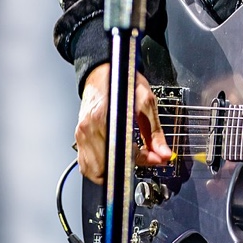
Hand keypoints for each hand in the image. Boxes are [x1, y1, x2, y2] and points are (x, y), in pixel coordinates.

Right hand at [74, 63, 171, 184]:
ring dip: (112, 171)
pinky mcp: (78, 137)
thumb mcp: (146, 102)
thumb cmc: (124, 82)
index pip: (120, 153)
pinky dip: (100, 167)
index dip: (140, 160)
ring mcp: (81, 134)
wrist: (103, 71)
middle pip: (105, 168)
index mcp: (104, 118)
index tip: (154, 159)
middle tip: (141, 156)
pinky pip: (86, 164)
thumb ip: (155, 132)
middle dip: (125, 167)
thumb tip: (164, 154)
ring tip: (127, 156)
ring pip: (93, 170)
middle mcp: (88, 129)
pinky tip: (113, 156)